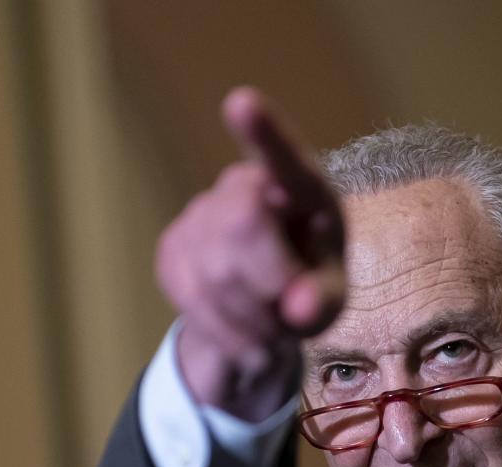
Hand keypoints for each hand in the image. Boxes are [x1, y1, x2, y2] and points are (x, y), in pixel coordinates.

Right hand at [157, 87, 345, 420]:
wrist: (259, 315)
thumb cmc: (309, 293)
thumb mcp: (329, 300)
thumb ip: (322, 301)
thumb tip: (299, 310)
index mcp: (301, 188)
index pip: (284, 158)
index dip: (263, 132)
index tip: (242, 102)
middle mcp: (248, 186)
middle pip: (242, 226)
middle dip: (268, 283)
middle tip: (290, 315)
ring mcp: (203, 212)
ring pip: (215, 272)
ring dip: (249, 316)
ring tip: (270, 325)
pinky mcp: (172, 246)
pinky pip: (191, 296)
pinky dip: (223, 329)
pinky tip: (241, 328)